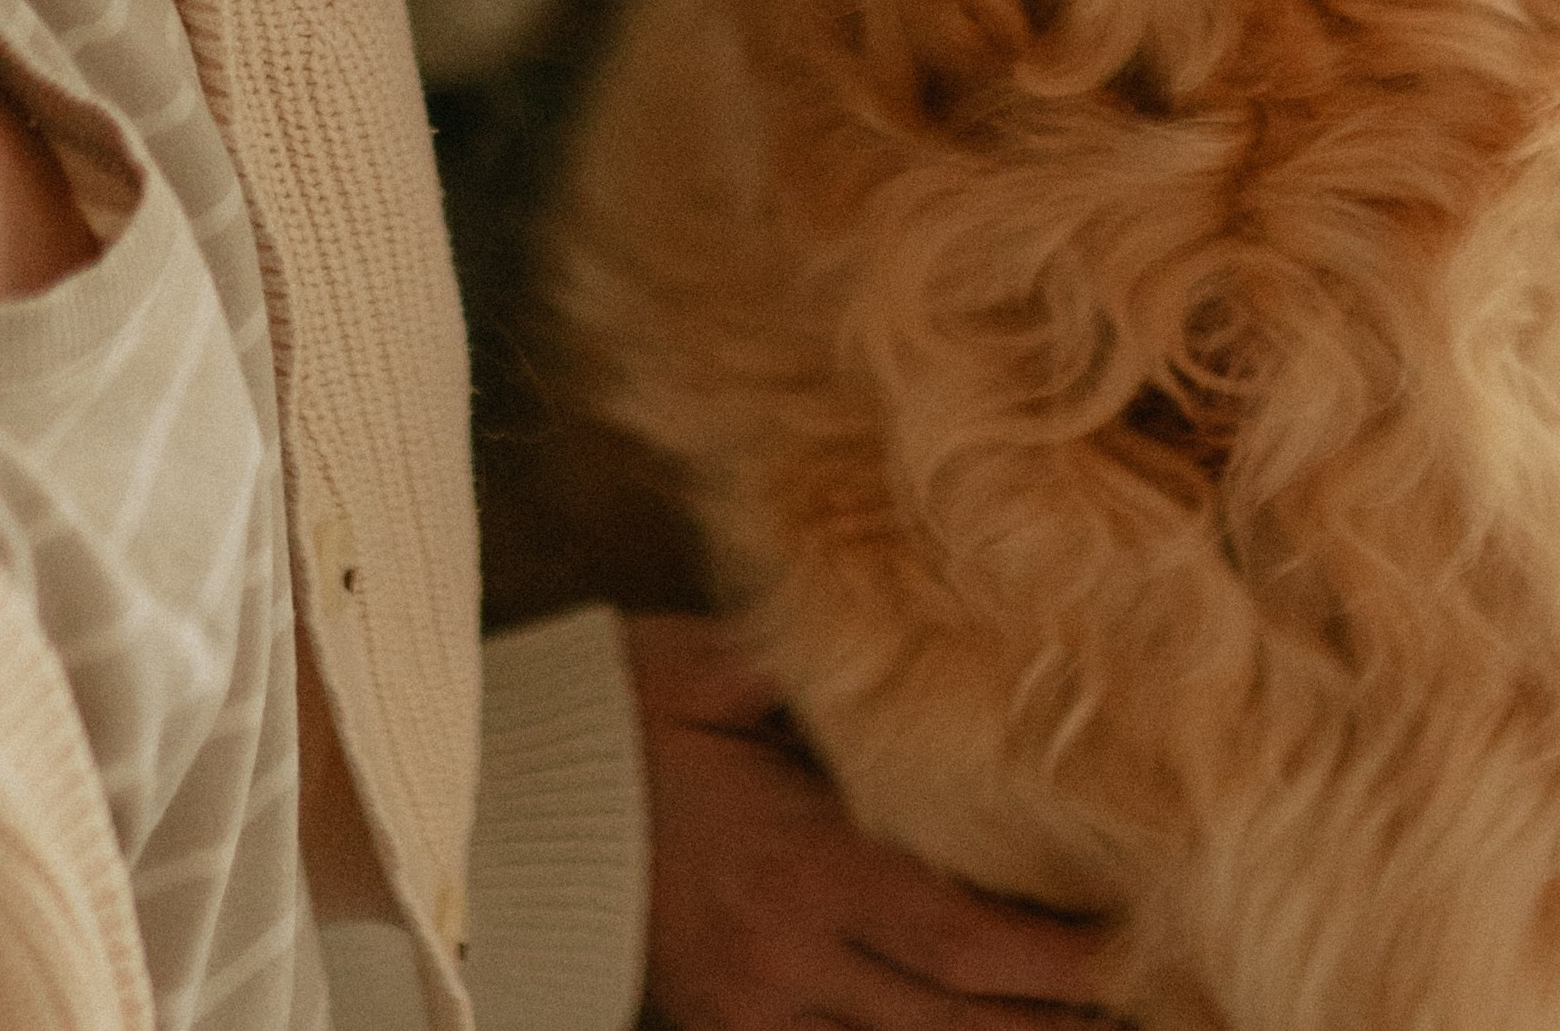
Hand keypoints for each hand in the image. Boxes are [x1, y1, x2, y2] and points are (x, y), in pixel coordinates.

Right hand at [625, 616, 1122, 1029]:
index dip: (1060, 956)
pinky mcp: (721, 1030)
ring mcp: (756, 1007)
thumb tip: (909, 645)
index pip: (965, 933)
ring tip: (1073, 1029)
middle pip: (958, 1018)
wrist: (496, 804)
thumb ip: (811, 673)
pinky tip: (953, 1030)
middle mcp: (793, 952)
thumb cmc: (610, 714)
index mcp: (802, 859)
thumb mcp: (710, 665)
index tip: (1133, 940)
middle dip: (1055, 1018)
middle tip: (1140, 1001)